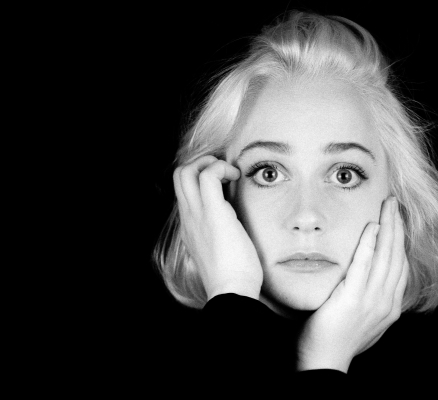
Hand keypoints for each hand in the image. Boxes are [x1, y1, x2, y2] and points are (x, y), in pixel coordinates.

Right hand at [174, 155, 262, 299]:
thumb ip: (222, 236)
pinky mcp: (213, 212)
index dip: (201, 180)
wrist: (232, 292)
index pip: (185, 193)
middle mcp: (189, 218)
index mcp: (191, 228)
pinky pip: (208, 175)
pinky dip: (222, 168)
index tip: (224, 184)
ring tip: (229, 173)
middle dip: (201, 164)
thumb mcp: (222, 253)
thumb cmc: (234, 278)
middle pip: (178, 176)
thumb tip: (235, 223)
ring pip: (186, 170)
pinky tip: (237, 178)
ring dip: (209, 163)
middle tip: (224, 173)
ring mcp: (197, 215)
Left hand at [297, 196, 408, 372]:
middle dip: (398, 227)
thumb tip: (365, 279)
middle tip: (394, 203)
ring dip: (388, 227)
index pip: (400, 266)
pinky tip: (372, 226)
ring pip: (386, 257)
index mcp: (389, 307)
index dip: (400, 240)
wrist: (322, 364)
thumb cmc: (334, 341)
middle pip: (397, 256)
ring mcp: (373, 301)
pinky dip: (370, 244)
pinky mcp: (354, 300)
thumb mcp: (360, 320)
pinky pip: (365, 266)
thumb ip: (367, 298)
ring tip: (387, 206)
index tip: (397, 220)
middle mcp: (387, 303)